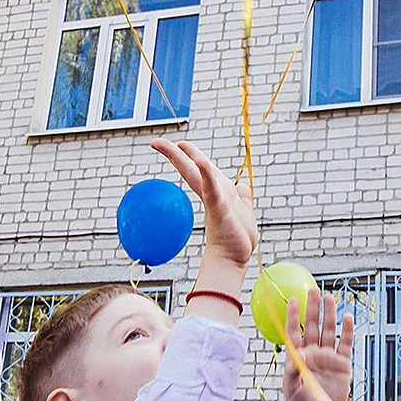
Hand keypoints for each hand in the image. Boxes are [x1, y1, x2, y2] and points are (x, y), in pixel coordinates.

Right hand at [151, 138, 256, 266]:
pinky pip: (212, 190)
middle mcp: (214, 194)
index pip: (202, 169)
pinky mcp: (220, 209)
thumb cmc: (237, 239)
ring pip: (198, 176)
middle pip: (192, 169)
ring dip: (186, 158)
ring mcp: (216, 201)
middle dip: (175, 154)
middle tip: (156, 142)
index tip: (178, 144)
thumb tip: (242, 185)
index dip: (191, 155)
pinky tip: (201, 162)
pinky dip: (207, 175)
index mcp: (219, 192)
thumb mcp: (244, 210)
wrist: (234, 258)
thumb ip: (243, 196)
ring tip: (173, 145)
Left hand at [282, 288, 359, 400]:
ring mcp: (328, 357)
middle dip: (312, 308)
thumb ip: (292, 374)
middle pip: (312, 326)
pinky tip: (347, 317)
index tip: (291, 299)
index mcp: (298, 358)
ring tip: (330, 297)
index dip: (292, 315)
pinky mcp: (342, 364)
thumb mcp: (292, 391)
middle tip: (313, 290)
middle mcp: (313, 353)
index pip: (294, 331)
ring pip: (329, 331)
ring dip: (329, 314)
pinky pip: (345, 343)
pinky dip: (347, 331)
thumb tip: (294, 356)